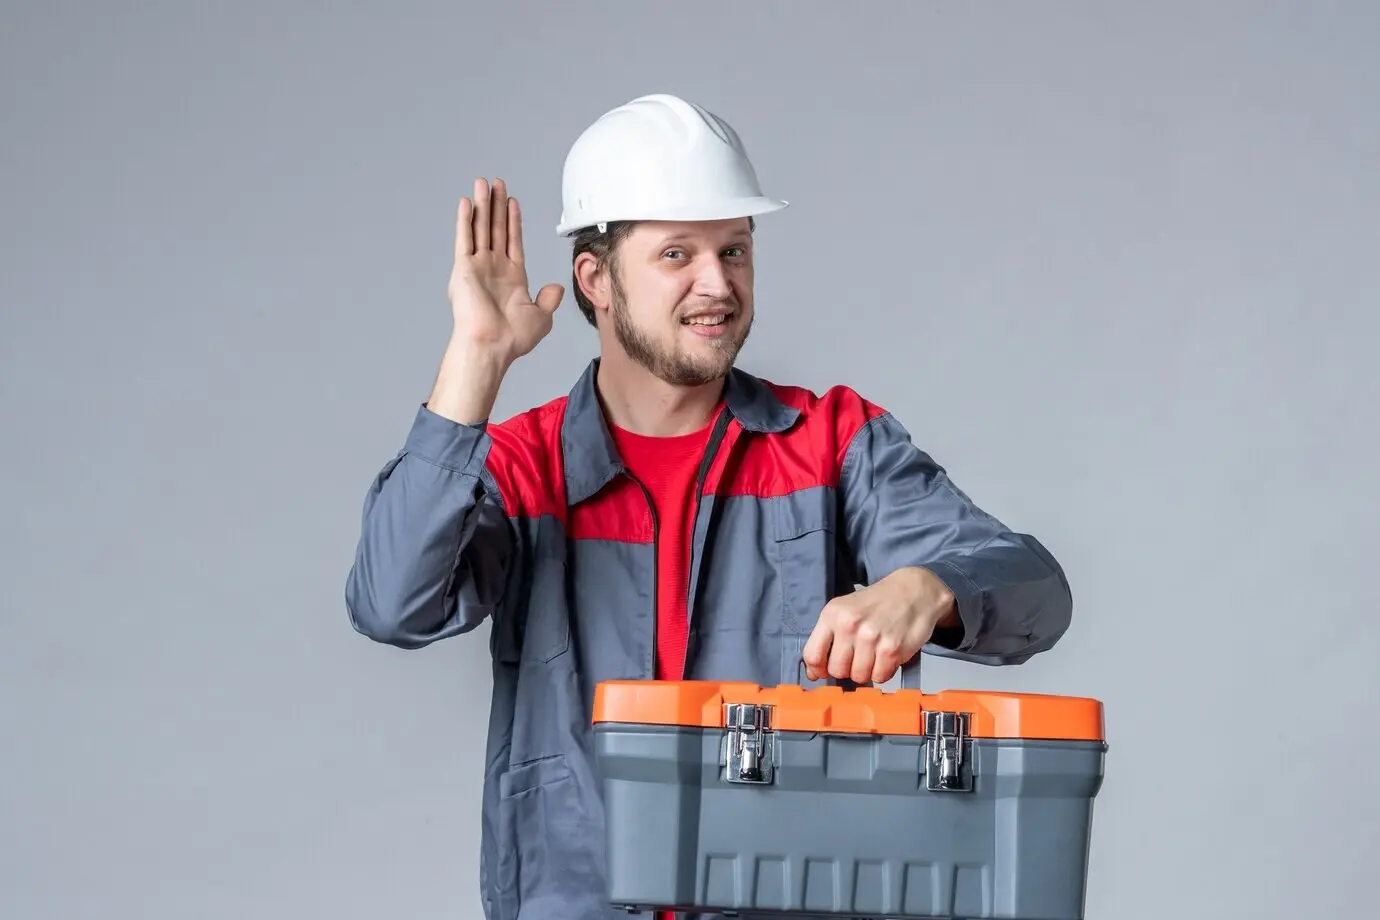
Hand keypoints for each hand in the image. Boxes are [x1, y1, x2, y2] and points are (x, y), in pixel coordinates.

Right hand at [448, 177, 564, 365]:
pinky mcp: (464, 268)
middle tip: (496, 182)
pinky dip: (465, 220)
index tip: (512, 201)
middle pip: (496, 228)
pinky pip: (465, 238)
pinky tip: (467, 202)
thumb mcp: (541, 317)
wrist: (493, 344)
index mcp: (512, 278)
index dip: (513, 220)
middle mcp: (493, 269)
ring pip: (481, 228)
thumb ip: (549, 300)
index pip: (513, 240)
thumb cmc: (512, 338)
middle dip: (496, 205)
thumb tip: (556, 289)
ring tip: (483, 183)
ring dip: (482, 205)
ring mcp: (478, 266)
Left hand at [801, 567, 959, 684]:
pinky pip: (880, 677)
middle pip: (837, 670)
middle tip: (856, 659)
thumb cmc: (878, 602)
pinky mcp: (892, 649)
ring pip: (859, 677)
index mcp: (832, 614)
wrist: (914, 590)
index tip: (823, 672)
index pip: (812, 654)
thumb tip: (814, 672)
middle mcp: (849, 625)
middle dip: (846, 670)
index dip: (817, 669)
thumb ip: (828, 638)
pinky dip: (883, 672)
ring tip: (874, 655)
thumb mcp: (846, 609)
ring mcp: (871, 637)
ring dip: (866, 672)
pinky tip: (886, 656)